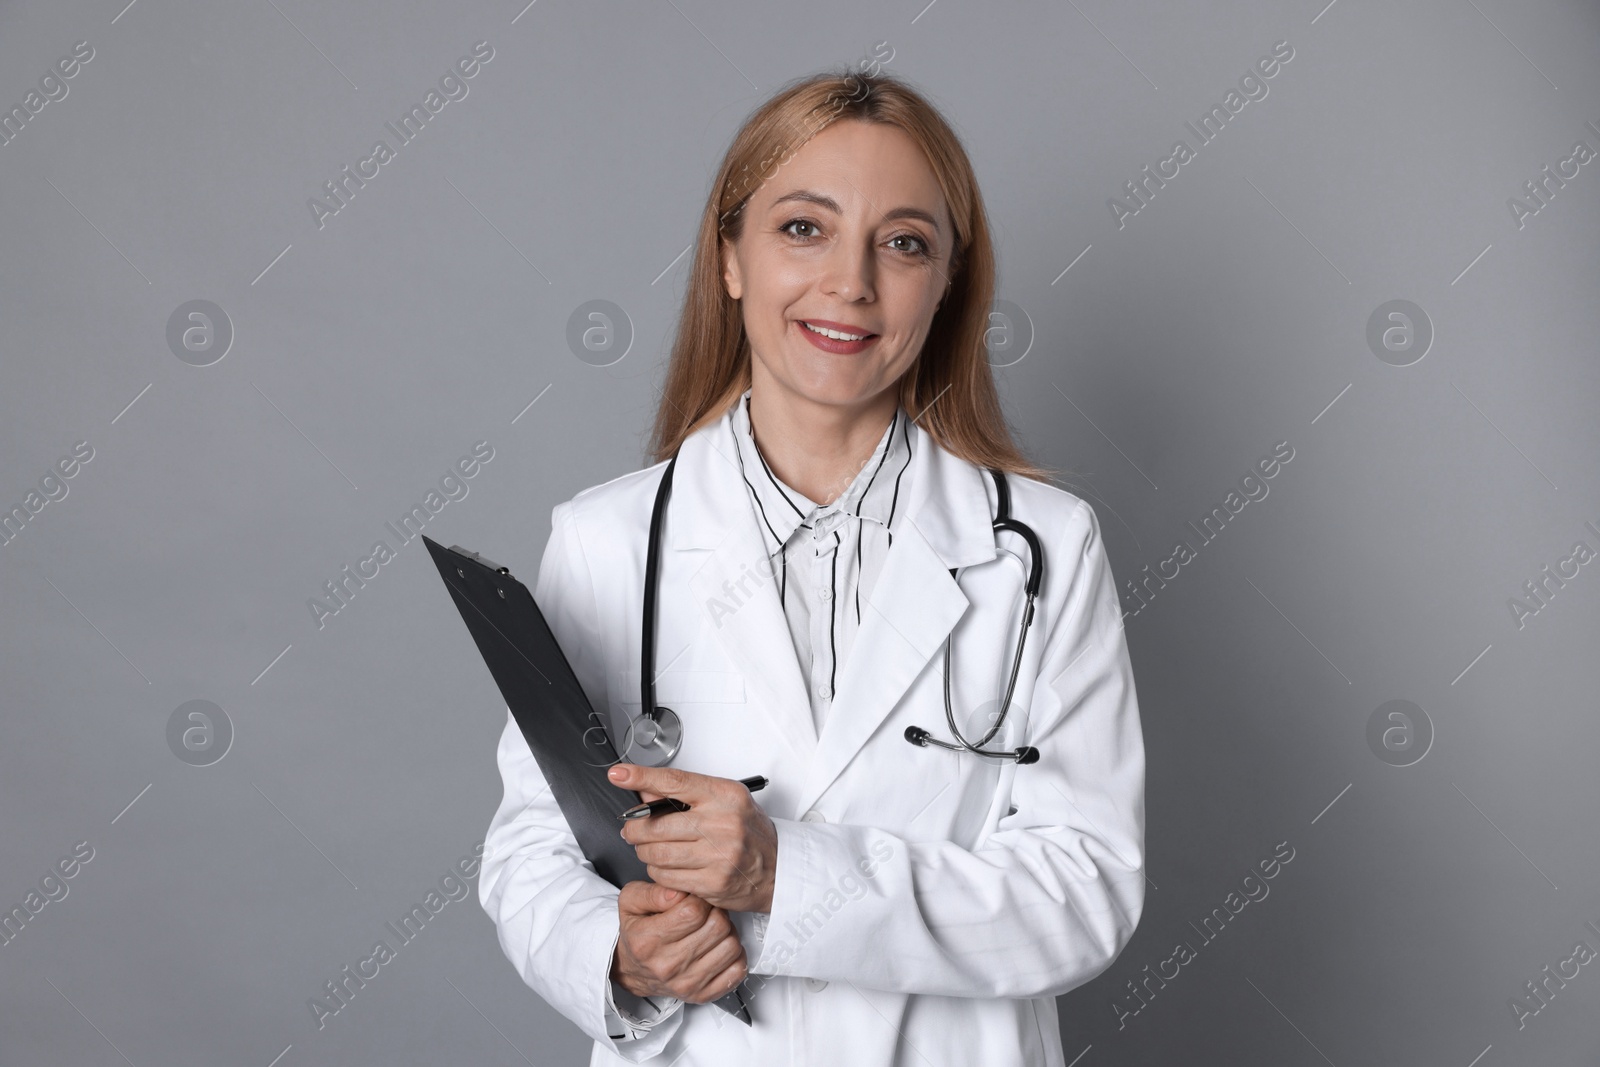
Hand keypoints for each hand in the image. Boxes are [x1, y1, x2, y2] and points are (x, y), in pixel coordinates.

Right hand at [611, 881, 746, 1002]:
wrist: (631, 970)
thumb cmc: (636, 934)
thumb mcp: (631, 902)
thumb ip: (654, 891)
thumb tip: (679, 892)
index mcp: (649, 941)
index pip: (694, 911)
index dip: (700, 899)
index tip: (695, 900)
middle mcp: (668, 966)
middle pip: (717, 927)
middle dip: (716, 912)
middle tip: (706, 913)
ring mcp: (687, 983)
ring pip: (731, 946)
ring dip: (727, 933)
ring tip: (712, 930)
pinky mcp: (702, 995)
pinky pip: (737, 970)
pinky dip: (735, 956)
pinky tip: (719, 948)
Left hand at [612, 763, 777, 912]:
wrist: (779, 869)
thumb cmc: (749, 832)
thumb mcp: (724, 802)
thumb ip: (685, 795)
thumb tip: (644, 791)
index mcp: (724, 795)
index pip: (674, 781)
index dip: (641, 777)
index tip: (619, 774)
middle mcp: (722, 823)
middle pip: (656, 825)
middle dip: (635, 829)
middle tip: (632, 830)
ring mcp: (718, 854)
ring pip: (656, 853)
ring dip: (645, 852)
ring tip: (652, 849)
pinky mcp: (712, 882)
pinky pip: (666, 876)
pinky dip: (658, 872)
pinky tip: (669, 867)